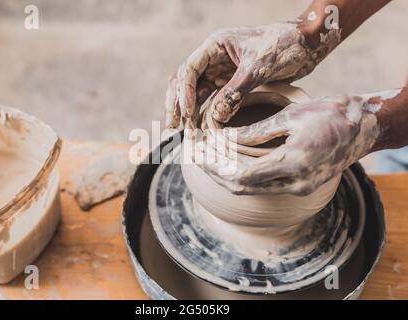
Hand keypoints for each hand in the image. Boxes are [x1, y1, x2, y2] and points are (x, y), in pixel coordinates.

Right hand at [165, 22, 339, 128]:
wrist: (306, 45)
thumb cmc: (284, 46)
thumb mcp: (259, 68)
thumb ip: (236, 91)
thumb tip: (216, 116)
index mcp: (215, 46)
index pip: (190, 69)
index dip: (185, 93)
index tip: (188, 114)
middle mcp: (213, 58)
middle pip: (185, 82)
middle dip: (177, 104)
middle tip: (172, 127)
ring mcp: (220, 72)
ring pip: (195, 93)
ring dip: (188, 112)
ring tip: (183, 133)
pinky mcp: (230, 84)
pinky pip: (210, 100)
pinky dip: (203, 114)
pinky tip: (199, 129)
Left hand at [197, 95, 379, 194]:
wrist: (363, 128)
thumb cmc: (331, 114)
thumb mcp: (291, 116)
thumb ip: (256, 132)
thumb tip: (223, 138)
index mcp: (293, 161)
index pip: (240, 174)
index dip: (214, 166)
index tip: (195, 152)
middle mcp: (296, 182)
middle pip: (241, 186)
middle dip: (213, 172)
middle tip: (193, 155)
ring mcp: (299, 188)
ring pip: (250, 189)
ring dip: (224, 175)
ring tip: (204, 158)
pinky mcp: (300, 186)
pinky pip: (263, 186)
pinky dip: (242, 175)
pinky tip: (228, 162)